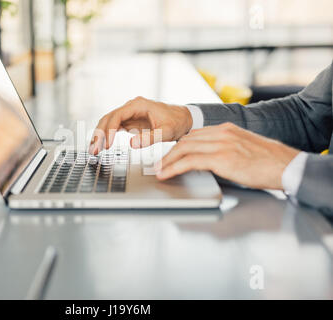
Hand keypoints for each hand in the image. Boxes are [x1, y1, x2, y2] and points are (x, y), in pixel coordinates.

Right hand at [89, 96, 192, 153]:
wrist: (184, 118)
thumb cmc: (177, 122)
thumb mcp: (167, 131)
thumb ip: (150, 138)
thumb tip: (132, 144)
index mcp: (138, 105)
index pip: (117, 116)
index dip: (109, 130)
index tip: (106, 144)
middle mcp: (131, 107)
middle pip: (108, 118)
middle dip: (99, 134)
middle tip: (94, 149)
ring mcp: (129, 114)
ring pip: (108, 122)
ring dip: (100, 135)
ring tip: (94, 149)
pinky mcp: (129, 121)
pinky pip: (113, 127)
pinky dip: (106, 136)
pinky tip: (101, 145)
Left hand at [155, 123, 299, 189]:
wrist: (287, 166)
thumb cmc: (269, 162)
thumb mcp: (244, 148)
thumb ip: (226, 149)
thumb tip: (210, 161)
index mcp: (227, 129)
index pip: (195, 135)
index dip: (179, 146)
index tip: (170, 155)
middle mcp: (222, 133)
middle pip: (186, 140)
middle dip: (169, 153)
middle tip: (159, 164)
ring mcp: (221, 144)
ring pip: (184, 149)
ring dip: (167, 161)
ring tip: (159, 171)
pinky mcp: (222, 158)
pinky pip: (190, 161)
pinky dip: (174, 168)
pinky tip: (167, 174)